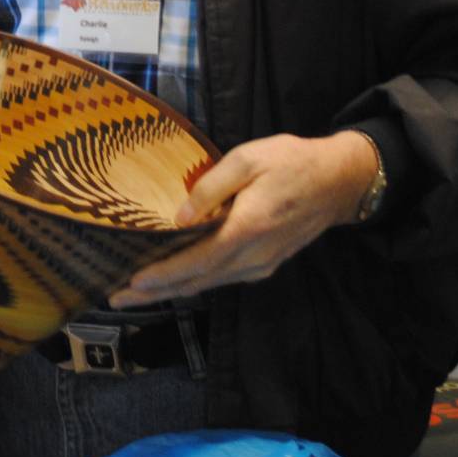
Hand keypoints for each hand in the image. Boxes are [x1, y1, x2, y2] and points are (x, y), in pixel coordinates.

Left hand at [107, 131, 377, 306]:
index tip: (133, 284)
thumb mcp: (248, 159)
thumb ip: (211, 187)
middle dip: (156, 292)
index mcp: (247, 229)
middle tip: (118, 297)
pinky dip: (195, 282)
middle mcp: (253, 256)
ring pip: (209, 284)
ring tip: (138, 294)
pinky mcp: (266, 263)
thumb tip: (179, 218)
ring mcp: (261, 264)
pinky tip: (176, 280)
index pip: (197, 261)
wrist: (339, 181)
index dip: (163, 275)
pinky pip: (223, 278)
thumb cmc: (291, 162)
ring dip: (172, 290)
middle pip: (197, 281)